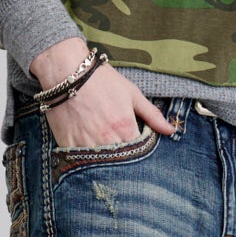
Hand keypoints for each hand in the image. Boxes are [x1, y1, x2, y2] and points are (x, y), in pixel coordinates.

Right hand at [29, 38, 176, 148]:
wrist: (65, 71)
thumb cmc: (101, 80)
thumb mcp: (131, 94)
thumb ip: (152, 115)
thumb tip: (171, 130)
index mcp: (125, 128)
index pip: (139, 153)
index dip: (140, 153)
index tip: (137, 148)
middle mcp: (106, 140)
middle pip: (121, 162)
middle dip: (124, 160)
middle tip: (122, 153)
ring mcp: (85, 144)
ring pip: (100, 165)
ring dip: (105, 162)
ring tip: (105, 152)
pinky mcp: (67, 145)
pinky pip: (79, 161)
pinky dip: (85, 159)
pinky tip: (88, 151)